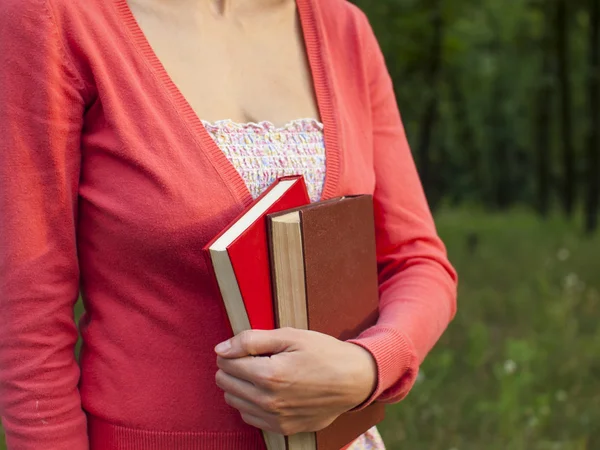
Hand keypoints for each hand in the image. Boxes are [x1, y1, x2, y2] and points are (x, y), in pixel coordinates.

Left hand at [214, 327, 376, 435]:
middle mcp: (268, 401)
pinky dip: (251, 402)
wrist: (354, 380)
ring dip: (240, 385)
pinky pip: (249, 417)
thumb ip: (251, 340)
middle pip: (225, 383)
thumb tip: (221, 349)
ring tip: (261, 373)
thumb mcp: (290, 336)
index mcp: (269, 375)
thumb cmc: (324, 353)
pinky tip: (267, 390)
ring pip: (233, 401)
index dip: (232, 350)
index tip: (248, 347)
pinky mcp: (282, 428)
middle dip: (233, 367)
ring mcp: (275, 418)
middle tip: (255, 358)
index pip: (226, 363)